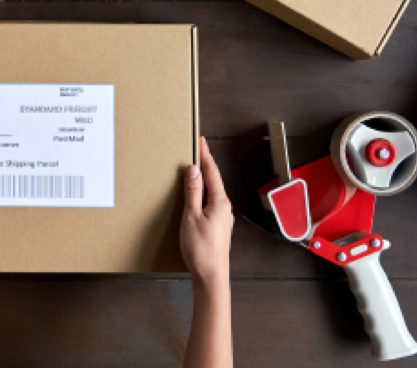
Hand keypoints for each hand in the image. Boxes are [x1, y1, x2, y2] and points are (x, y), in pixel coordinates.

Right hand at [180, 137, 233, 287]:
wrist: (211, 276)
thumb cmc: (201, 249)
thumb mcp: (191, 217)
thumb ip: (193, 192)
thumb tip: (193, 170)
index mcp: (220, 202)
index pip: (212, 173)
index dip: (205, 156)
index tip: (201, 141)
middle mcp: (225, 208)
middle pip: (214, 181)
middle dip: (204, 166)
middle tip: (196, 150)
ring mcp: (223, 218)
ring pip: (212, 193)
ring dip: (203, 181)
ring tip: (193, 171)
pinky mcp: (218, 227)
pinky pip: (210, 204)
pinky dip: (202, 195)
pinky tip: (195, 197)